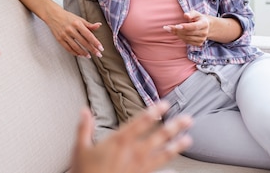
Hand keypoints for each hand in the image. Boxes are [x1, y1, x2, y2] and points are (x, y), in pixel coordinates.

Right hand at [47, 8, 103, 57]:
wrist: (53, 15)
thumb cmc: (67, 17)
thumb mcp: (79, 19)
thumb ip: (89, 25)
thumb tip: (99, 25)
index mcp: (77, 23)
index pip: (88, 35)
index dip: (95, 42)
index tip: (101, 48)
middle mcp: (71, 29)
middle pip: (83, 42)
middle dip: (92, 49)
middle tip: (98, 55)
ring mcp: (64, 35)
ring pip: (76, 47)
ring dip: (83, 53)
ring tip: (89, 56)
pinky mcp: (59, 39)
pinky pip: (68, 48)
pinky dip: (74, 52)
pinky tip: (80, 54)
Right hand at [71, 102, 192, 172]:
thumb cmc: (85, 171)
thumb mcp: (80, 147)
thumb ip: (84, 127)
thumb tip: (84, 110)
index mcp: (119, 141)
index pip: (140, 122)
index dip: (154, 112)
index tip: (165, 104)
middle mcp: (132, 152)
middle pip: (158, 136)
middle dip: (174, 127)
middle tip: (188, 119)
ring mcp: (139, 167)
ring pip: (162, 154)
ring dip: (176, 146)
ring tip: (188, 140)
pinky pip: (157, 170)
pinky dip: (168, 168)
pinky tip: (176, 167)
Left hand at [163, 10, 208, 45]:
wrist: (205, 26)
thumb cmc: (197, 18)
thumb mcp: (195, 13)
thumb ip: (191, 14)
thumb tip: (186, 15)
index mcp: (204, 24)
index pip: (194, 27)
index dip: (185, 27)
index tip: (176, 26)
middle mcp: (204, 33)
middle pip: (188, 33)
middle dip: (177, 30)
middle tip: (167, 27)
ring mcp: (202, 39)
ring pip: (187, 38)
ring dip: (177, 34)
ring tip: (171, 29)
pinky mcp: (199, 44)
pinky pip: (187, 42)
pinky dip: (181, 38)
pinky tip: (178, 33)